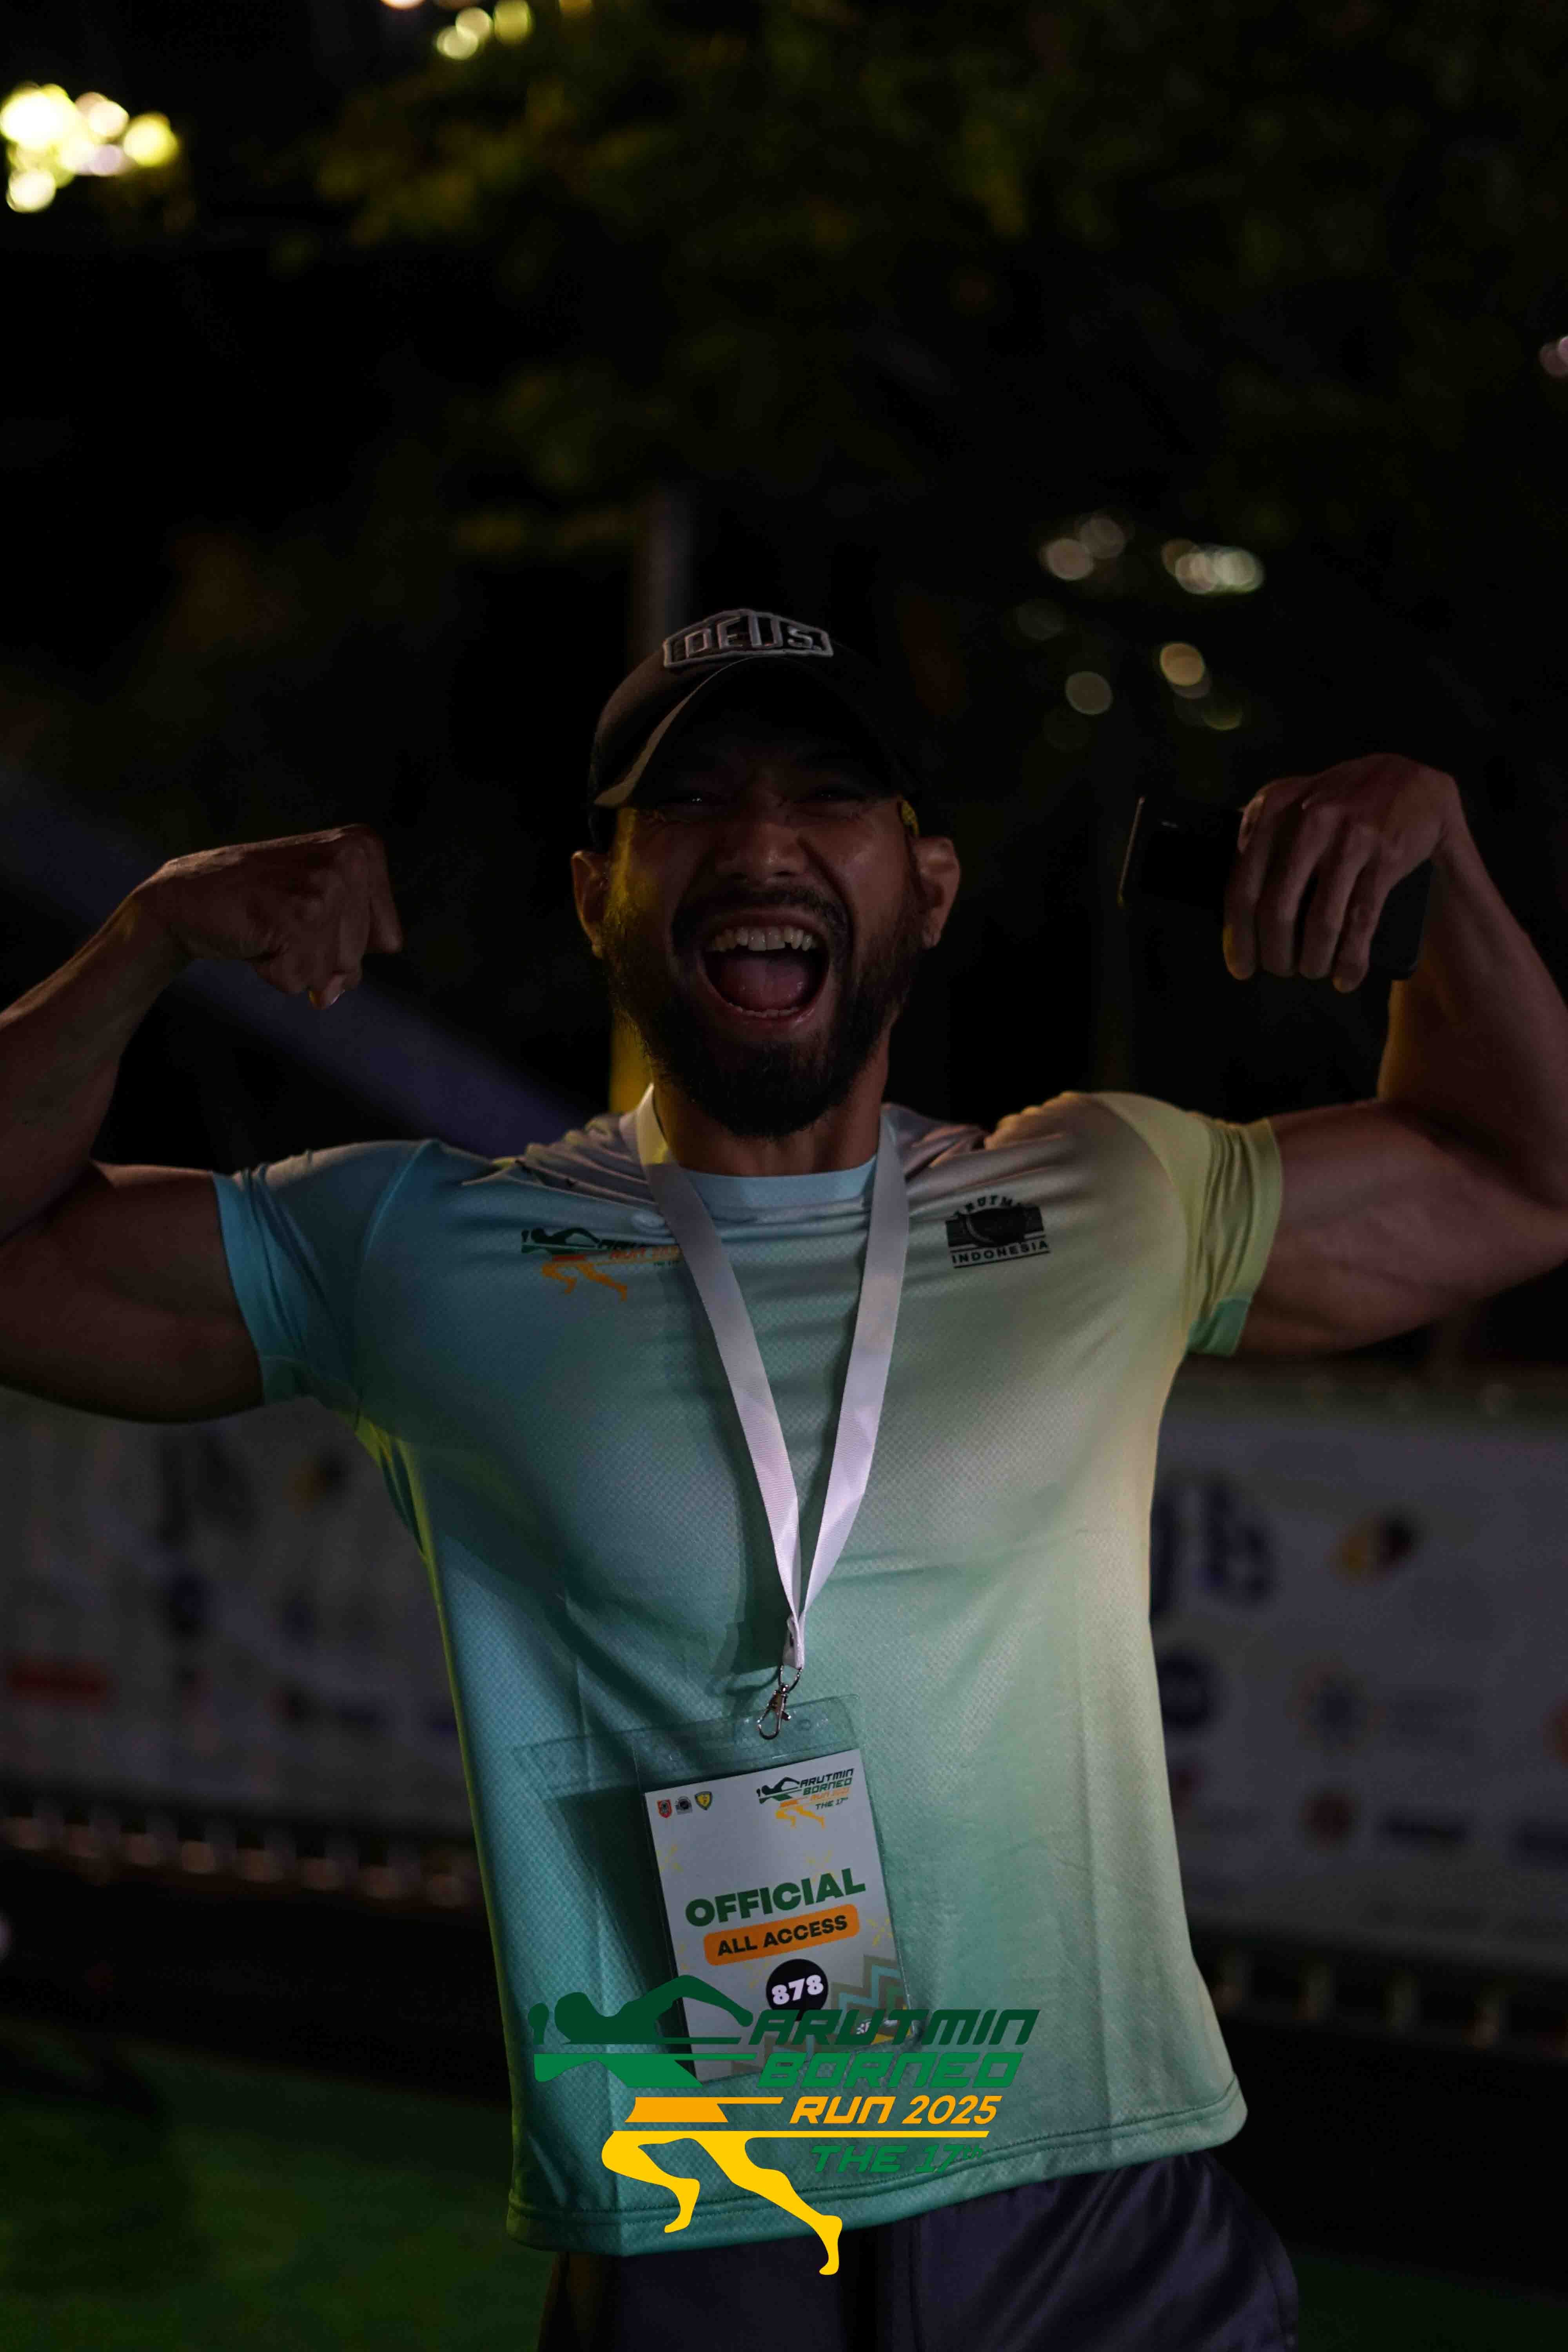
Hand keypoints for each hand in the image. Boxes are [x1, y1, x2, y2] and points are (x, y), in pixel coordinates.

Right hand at [133, 826, 403, 1009]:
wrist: (186, 897)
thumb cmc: (258, 903)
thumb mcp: (321, 908)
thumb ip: (349, 948)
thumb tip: (330, 996)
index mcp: (364, 849)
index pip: (388, 940)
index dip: (343, 944)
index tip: (307, 914)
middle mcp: (349, 861)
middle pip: (358, 960)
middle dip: (317, 957)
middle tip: (280, 921)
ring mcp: (322, 887)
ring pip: (332, 973)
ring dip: (294, 965)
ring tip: (268, 928)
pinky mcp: (294, 916)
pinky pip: (300, 980)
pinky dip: (273, 973)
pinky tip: (254, 938)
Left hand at [1222, 755, 1461, 991]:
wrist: (1412, 780)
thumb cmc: (1339, 805)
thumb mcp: (1292, 803)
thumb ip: (1260, 839)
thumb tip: (1231, 910)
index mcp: (1273, 808)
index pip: (1242, 887)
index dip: (1238, 938)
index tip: (1240, 966)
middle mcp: (1308, 821)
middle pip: (1276, 911)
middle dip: (1275, 954)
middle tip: (1280, 970)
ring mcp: (1349, 839)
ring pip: (1320, 922)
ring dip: (1313, 961)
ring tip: (1312, 970)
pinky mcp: (1384, 858)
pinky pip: (1360, 922)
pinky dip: (1350, 959)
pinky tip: (1344, 977)